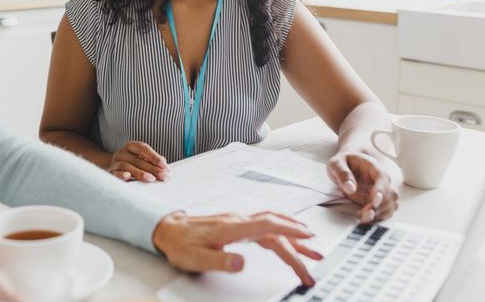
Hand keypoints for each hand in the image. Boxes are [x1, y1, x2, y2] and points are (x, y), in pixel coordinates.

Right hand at [109, 141, 169, 181]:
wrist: (115, 169)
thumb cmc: (133, 164)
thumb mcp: (143, 159)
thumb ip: (153, 161)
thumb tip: (165, 168)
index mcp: (130, 146)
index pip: (143, 148)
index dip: (154, 156)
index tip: (164, 166)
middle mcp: (122, 152)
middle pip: (137, 159)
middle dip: (152, 169)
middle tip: (163, 176)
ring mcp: (115, 162)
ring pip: (127, 166)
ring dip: (140, 173)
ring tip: (151, 179)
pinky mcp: (111, 172)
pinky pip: (115, 173)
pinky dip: (121, 175)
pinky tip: (128, 177)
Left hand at [152, 211, 322, 286]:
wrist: (167, 229)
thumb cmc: (180, 244)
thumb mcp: (196, 258)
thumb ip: (220, 261)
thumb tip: (242, 262)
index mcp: (232, 228)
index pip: (267, 226)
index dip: (289, 231)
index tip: (309, 237)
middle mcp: (238, 221)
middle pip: (275, 229)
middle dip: (298, 243)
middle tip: (316, 259)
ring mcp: (238, 222)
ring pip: (271, 225)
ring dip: (292, 235)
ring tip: (311, 247)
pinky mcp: (236, 225)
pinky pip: (264, 225)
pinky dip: (280, 230)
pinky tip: (287, 236)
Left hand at [327, 151, 398, 222]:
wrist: (347, 164)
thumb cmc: (343, 162)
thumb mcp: (336, 163)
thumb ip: (342, 173)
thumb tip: (350, 188)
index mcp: (372, 166)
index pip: (382, 178)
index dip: (381, 190)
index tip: (375, 200)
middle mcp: (381, 179)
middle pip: (390, 194)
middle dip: (380, 206)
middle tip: (366, 213)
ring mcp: (381, 190)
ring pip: (391, 204)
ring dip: (381, 213)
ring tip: (364, 218)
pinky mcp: (379, 200)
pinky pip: (385, 210)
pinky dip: (379, 217)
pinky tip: (366, 218)